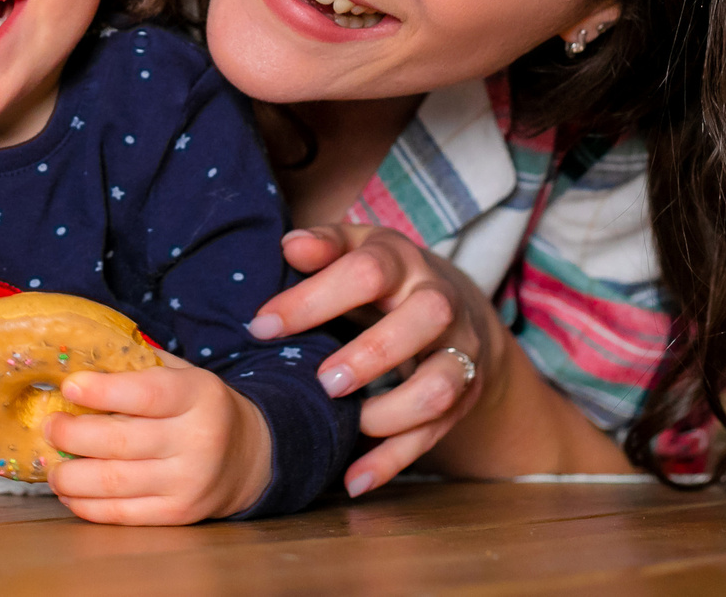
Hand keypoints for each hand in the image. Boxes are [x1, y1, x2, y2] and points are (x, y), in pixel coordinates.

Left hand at [42, 357, 272, 524]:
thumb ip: (136, 368)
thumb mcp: (181, 374)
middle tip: (50, 427)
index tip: (68, 387)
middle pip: (120, 442)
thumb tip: (74, 363)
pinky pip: (121, 514)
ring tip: (52, 466)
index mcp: (198, 395)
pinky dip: (86, 505)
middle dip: (72, 436)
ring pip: (115, 483)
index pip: (146, 394)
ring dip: (71, 476)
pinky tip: (69, 492)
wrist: (248, 457)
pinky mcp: (178, 515)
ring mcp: (188, 483)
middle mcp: (198, 440)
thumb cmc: (198, 407)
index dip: (102, 391)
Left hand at [247, 225, 503, 496]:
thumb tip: (290, 247)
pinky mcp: (464, 397)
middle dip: (373, 354)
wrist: (454, 307)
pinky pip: (436, 434)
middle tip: (324, 382)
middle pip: (426, 318)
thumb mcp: (355, 250)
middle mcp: (440, 302)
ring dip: (391, 413)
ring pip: (442, 385)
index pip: (367, 271)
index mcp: (402, 262)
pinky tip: (354, 479)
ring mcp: (459, 352)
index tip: (261, 326)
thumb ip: (323, 246)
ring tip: (347, 423)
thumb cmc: (382, 278)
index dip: (314, 298)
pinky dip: (394, 461)